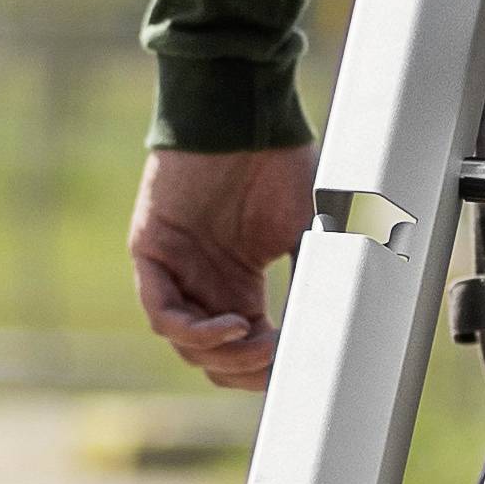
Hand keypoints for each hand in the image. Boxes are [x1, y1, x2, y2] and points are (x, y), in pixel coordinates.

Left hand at [130, 144, 316, 386]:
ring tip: (258, 343)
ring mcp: (174, 269)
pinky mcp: (151, 252)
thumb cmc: (280, 163)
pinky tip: (231, 325)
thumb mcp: (310, 232)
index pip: (244, 348)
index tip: (300, 368)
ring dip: (223, 354)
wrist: (243, 113)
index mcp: (237, 285)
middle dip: (244, 370)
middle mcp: (202, 283)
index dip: (267, 368)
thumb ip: (313, 279)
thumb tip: (334, 330)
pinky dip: (193, 330)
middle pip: (211, 357)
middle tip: (275, 364)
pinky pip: (160, 310)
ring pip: (185, 342)